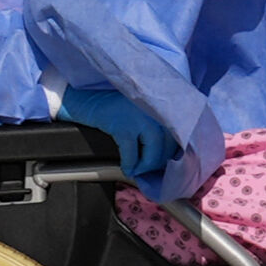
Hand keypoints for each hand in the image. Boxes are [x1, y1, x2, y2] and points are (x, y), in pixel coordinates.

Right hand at [57, 86, 176, 181]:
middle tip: (149, 167)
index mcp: (162, 103)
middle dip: (159, 160)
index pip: (180, 132)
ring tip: (138, 168)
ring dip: (146, 165)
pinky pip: (132, 154)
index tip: (169, 160)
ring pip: (153, 152)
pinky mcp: (123, 126)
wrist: (85, 97)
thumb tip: (172, 151)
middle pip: (168, 145)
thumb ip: (159, 122)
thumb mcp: (142, 108)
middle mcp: (156, 108)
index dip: (174, 150)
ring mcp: (140, 117)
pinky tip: (127, 167)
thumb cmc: (113, 103)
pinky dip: (130, 164)